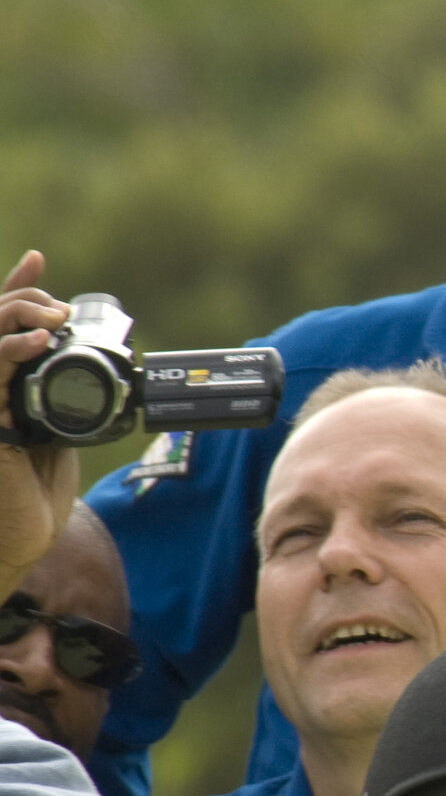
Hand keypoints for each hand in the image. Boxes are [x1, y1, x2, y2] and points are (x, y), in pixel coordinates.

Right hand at [0, 250, 76, 592]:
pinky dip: (11, 351)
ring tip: (51, 318)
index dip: (15, 287)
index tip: (39, 259)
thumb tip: (86, 359)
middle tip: (58, 307)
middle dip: (21, 299)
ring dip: (15, 315)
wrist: (25, 536)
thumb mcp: (58, 430)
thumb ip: (60, 393)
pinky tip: (38, 342)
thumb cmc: (35, 490)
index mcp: (0, 383)